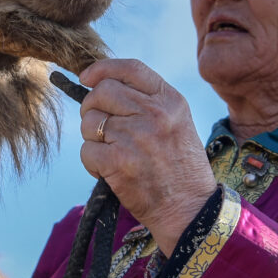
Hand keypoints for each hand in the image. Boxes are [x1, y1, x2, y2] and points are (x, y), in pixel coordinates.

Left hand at [77, 59, 218, 255]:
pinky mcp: (119, 162)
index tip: (87, 77)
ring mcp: (135, 137)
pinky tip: (109, 171)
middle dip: (92, 108)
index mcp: (170, 101)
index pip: (130, 68)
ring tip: (111, 152)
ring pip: (90, 122)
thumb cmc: (180, 168)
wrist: (190, 208)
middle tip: (99, 126)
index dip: (102, 69)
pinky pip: (86, 150)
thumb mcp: (177, 123)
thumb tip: (101, 86)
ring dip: (92, 138)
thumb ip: (148, 102)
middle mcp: (154, 114)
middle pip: (102, 92)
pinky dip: (92, 163)